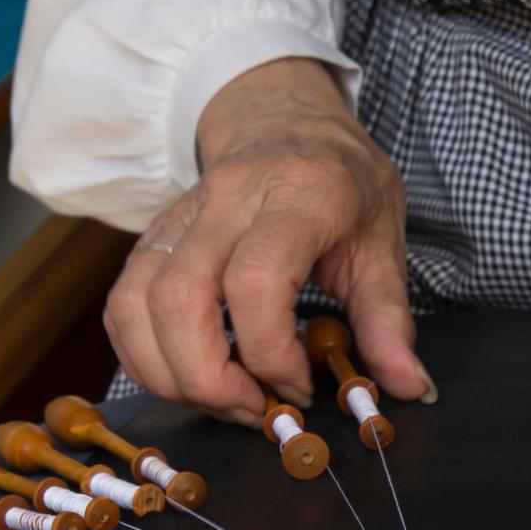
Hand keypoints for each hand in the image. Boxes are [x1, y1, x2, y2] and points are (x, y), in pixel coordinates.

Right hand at [106, 57, 427, 424]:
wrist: (284, 120)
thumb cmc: (340, 182)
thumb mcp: (384, 242)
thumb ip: (390, 320)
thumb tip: (408, 387)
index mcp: (298, 195)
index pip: (255, 281)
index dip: (269, 352)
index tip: (300, 386)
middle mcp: (227, 199)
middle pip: (180, 299)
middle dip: (208, 379)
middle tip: (255, 409)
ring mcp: (179, 217)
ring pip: (135, 305)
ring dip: (170, 374)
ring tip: (224, 399)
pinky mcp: (150, 238)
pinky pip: (122, 307)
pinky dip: (143, 357)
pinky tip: (188, 376)